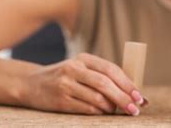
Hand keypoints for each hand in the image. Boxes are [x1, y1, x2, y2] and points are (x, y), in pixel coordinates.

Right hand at [21, 53, 145, 114]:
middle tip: (136, 109)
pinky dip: (99, 112)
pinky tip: (104, 113)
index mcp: (84, 58)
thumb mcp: (81, 68)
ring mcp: (65, 85)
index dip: (127, 83)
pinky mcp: (60, 101)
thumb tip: (131, 91)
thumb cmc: (64, 77)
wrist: (30, 84)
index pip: (111, 69)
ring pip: (97, 98)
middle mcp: (74, 69)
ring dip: (112, 108)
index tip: (140, 96)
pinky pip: (86, 109)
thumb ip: (102, 75)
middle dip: (124, 98)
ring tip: (119, 111)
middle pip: (105, 84)